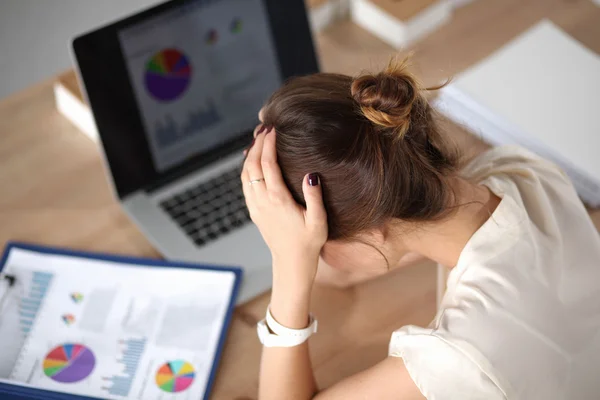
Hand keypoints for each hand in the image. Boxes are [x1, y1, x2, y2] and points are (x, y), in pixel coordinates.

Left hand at [241, 126, 327, 289]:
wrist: (291, 263)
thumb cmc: (308, 243)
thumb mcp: (318, 221)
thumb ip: (314, 197)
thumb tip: (311, 174)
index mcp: (278, 200)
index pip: (268, 165)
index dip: (269, 145)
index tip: (273, 130)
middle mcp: (262, 201)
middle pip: (252, 165)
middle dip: (257, 144)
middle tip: (265, 128)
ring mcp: (256, 206)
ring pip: (245, 174)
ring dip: (250, 155)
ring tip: (258, 139)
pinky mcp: (254, 211)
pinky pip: (245, 184)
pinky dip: (246, 168)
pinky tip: (252, 161)